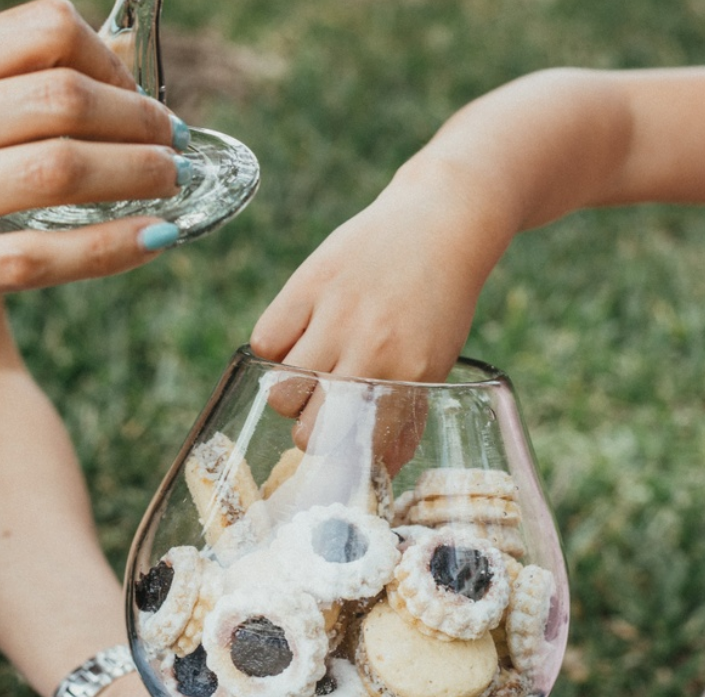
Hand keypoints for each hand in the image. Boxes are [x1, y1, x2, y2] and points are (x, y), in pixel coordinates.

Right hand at [0, 0, 188, 351]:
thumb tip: (98, 71)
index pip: (41, 31)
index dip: (112, 62)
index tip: (138, 98)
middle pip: (63, 99)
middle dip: (140, 123)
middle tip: (172, 147)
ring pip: (57, 172)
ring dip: (136, 178)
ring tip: (172, 187)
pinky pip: (33, 257)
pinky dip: (106, 249)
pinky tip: (150, 243)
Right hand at [249, 157, 513, 471]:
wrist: (440, 222)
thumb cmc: (439, 301)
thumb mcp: (436, 362)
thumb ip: (406, 414)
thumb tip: (379, 466)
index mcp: (407, 374)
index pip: (354, 446)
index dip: (342, 457)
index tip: (339, 450)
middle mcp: (370, 348)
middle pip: (308, 430)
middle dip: (311, 430)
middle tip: (323, 410)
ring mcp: (334, 314)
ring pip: (281, 392)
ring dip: (290, 393)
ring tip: (310, 373)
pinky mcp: (306, 284)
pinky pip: (264, 343)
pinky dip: (274, 350)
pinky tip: (298, 337)